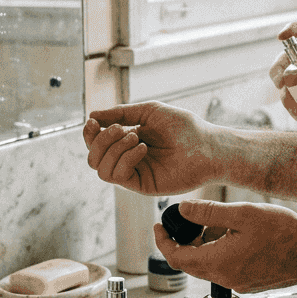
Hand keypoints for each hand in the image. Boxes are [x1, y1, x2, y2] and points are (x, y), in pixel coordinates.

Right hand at [84, 101, 222, 194]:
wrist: (206, 144)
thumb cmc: (184, 127)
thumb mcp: (149, 111)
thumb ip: (121, 113)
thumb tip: (93, 116)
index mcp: (128, 142)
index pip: (97, 144)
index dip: (90, 134)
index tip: (93, 122)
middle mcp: (128, 159)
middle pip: (93, 158)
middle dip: (101, 140)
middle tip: (121, 129)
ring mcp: (135, 174)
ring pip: (101, 169)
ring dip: (113, 149)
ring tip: (135, 137)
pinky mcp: (143, 186)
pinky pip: (119, 176)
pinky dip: (125, 159)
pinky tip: (142, 148)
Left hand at [152, 199, 296, 292]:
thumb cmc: (284, 232)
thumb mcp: (243, 214)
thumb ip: (209, 213)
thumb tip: (182, 209)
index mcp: (218, 262)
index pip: (176, 257)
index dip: (162, 241)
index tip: (158, 226)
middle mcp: (225, 278)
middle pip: (189, 264)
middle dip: (181, 243)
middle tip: (183, 221)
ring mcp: (238, 283)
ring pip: (207, 266)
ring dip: (202, 248)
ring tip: (215, 224)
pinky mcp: (249, 283)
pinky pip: (224, 270)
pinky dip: (218, 254)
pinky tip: (232, 236)